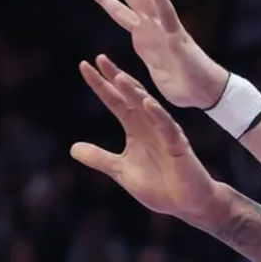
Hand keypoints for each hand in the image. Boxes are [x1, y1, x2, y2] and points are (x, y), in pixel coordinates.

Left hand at [71, 57, 225, 224]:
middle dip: (116, 78)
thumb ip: (99, 158)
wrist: (187, 203)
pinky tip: (146, 103)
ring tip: (118, 77)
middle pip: (130, 96)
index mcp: (136, 129)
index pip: (115, 102)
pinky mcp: (178, 146)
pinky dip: (157, 114)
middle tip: (100, 59)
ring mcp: (165, 133)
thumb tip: (73, 149)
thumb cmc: (159, 186)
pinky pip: (167, 127)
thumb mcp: (121, 171)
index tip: (84, 66)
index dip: (101, 86)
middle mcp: (150, 125)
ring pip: (148, 107)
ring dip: (134, 92)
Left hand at [86, 0, 227, 108]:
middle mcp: (153, 28)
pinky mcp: (177, 37)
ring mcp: (164, 30)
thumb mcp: (158, 75)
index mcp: (144, 39)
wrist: (206, 94)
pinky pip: (167, 14)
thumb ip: (149, 61)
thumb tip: (140, 56)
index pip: (122, 13)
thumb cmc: (185, 87)